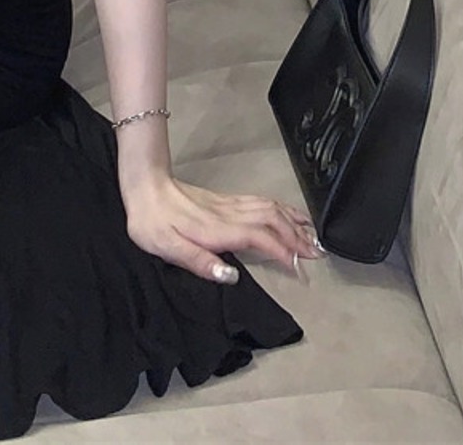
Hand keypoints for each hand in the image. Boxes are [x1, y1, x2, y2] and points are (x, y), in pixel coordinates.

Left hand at [121, 173, 322, 284]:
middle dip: (297, 237)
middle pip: (273, 221)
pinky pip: (261, 202)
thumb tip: (233, 276)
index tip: (300, 267)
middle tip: (318, 254)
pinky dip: (281, 208)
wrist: (144, 186)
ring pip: (270, 208)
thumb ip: (200, 263)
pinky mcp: (226, 200)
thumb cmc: (152, 223)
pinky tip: (287, 213)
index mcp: (218, 230)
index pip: (260, 238)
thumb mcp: (168, 248)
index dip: (283, 251)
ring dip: (293, 221)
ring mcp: (229, 204)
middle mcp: (229, 214)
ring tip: (313, 234)